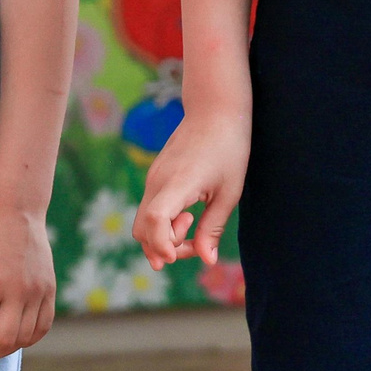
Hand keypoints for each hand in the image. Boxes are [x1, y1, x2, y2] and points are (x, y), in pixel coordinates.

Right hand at [133, 107, 249, 269]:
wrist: (215, 110)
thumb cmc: (229, 148)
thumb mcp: (229, 191)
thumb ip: (214, 227)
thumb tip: (206, 260)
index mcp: (178, 183)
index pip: (154, 220)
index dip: (161, 244)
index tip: (177, 256)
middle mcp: (158, 181)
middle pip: (141, 230)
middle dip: (165, 247)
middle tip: (197, 242)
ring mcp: (153, 178)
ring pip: (142, 222)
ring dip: (163, 236)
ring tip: (194, 224)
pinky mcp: (156, 176)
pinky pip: (150, 209)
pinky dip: (163, 223)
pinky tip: (188, 215)